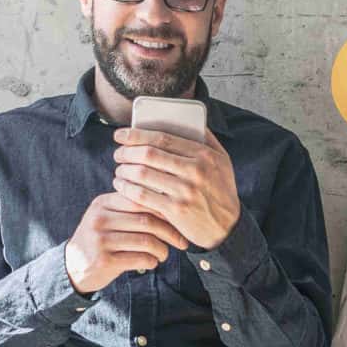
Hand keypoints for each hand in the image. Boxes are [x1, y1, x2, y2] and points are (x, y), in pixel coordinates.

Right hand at [64, 191, 186, 294]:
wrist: (72, 266)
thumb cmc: (100, 240)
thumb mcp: (107, 217)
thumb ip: (129, 208)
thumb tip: (168, 201)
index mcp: (103, 203)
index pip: (141, 199)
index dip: (164, 210)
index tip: (179, 219)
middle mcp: (100, 219)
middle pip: (146, 221)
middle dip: (169, 232)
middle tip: (181, 241)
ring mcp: (101, 240)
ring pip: (146, 241)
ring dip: (162, 249)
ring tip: (164, 254)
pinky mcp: (104, 261)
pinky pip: (139, 259)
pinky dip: (152, 261)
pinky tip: (152, 262)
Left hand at [111, 126, 240, 249]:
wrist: (228, 227)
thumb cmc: (221, 191)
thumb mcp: (222, 161)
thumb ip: (206, 139)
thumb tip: (188, 119)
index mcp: (204, 154)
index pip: (163, 138)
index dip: (136, 134)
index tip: (120, 135)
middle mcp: (195, 171)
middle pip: (149, 154)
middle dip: (126, 152)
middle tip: (118, 154)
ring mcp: (185, 191)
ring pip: (143, 174)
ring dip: (124, 170)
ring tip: (119, 170)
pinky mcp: (176, 210)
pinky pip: (143, 196)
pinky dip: (127, 189)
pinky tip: (122, 186)